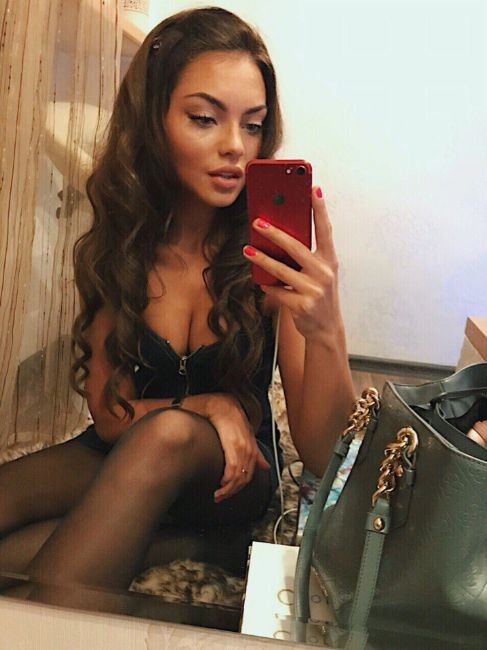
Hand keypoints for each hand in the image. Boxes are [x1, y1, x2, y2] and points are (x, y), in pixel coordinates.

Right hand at [204, 393, 270, 501]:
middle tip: (220, 497)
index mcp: (253, 450)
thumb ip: (256, 453)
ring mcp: (242, 448)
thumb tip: (266, 466)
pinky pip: (232, 469)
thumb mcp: (246, 436)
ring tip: (218, 494)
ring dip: (227, 489)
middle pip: (244, 479)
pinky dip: (226, 480)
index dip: (239, 487)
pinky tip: (220, 483)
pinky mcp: (233, 446)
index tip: (228, 493)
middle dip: (232, 491)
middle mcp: (249, 450)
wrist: (221, 405)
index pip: (250, 475)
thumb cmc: (230, 418)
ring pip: (238, 477)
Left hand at [243, 186, 340, 341]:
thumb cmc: (319, 296)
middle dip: (275, 233)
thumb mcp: (319, 274)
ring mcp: (313, 290)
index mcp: (329, 260)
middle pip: (296, 247)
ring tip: (248, 249)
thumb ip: (306, 257)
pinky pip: (277, 290)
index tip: (313, 188)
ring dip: (261, 258)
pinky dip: (268, 286)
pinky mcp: (302, 305)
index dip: (320, 209)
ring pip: (281, 270)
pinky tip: (262, 282)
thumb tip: (279, 237)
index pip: (325, 229)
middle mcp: (324, 273)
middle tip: (258, 222)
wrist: (326, 329)